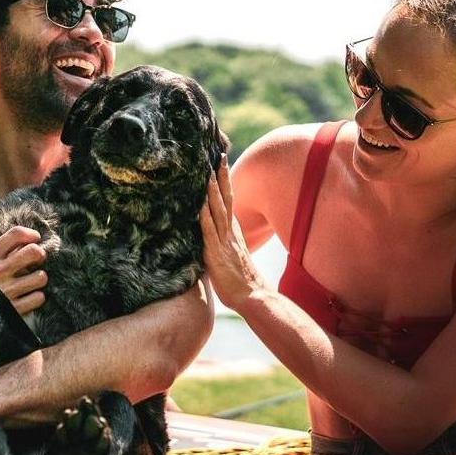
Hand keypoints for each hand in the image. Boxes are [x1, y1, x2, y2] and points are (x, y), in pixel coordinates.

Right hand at [0, 225, 48, 316]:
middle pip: (34, 252)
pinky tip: (27, 298)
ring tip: (30, 282)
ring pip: (41, 277)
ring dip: (38, 278)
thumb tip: (20, 242)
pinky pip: (38, 298)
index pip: (16, 234)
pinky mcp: (11, 311)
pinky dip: (35, 297)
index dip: (31, 234)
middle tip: (37, 260)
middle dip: (40, 254)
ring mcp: (5, 292)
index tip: (35, 238)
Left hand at [199, 155, 265, 310]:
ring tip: (208, 173)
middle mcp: (230, 232)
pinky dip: (206, 218)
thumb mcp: (229, 255)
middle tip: (219, 157)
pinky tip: (201, 206)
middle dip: (221, 178)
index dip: (224, 182)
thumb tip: (210, 235)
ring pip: (219, 212)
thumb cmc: (239, 280)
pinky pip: (210, 233)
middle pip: (226, 199)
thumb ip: (221, 242)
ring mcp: (225, 242)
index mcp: (233, 231)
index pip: (228, 201)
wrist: (254, 297)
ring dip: (213, 192)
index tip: (221, 164)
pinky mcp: (217, 254)